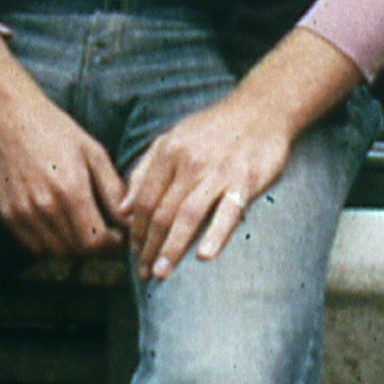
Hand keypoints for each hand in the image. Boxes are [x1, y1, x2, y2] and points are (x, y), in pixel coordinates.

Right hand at [0, 33, 125, 257]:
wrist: (7, 117)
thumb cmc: (55, 130)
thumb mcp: (94, 153)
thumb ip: (114, 191)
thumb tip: (130, 221)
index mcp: (71, 190)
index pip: (95, 241)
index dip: (111, 243)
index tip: (116, 234)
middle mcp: (45, 206)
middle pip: (76, 250)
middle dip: (94, 246)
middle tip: (102, 231)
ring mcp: (23, 213)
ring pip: (55, 251)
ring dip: (72, 246)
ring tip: (80, 226)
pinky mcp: (7, 214)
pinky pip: (33, 246)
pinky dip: (49, 243)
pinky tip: (57, 223)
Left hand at [117, 90, 296, 279]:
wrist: (262, 109)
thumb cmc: (214, 128)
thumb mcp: (173, 139)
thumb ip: (145, 170)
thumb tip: (122, 208)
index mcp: (169, 152)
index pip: (143, 199)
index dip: (135, 230)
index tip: (133, 253)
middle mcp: (190, 161)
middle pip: (161, 211)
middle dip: (148, 246)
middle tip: (142, 274)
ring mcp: (218, 172)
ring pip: (187, 215)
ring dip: (171, 247)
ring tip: (161, 273)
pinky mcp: (245, 180)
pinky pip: (228, 211)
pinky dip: (215, 235)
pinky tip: (203, 256)